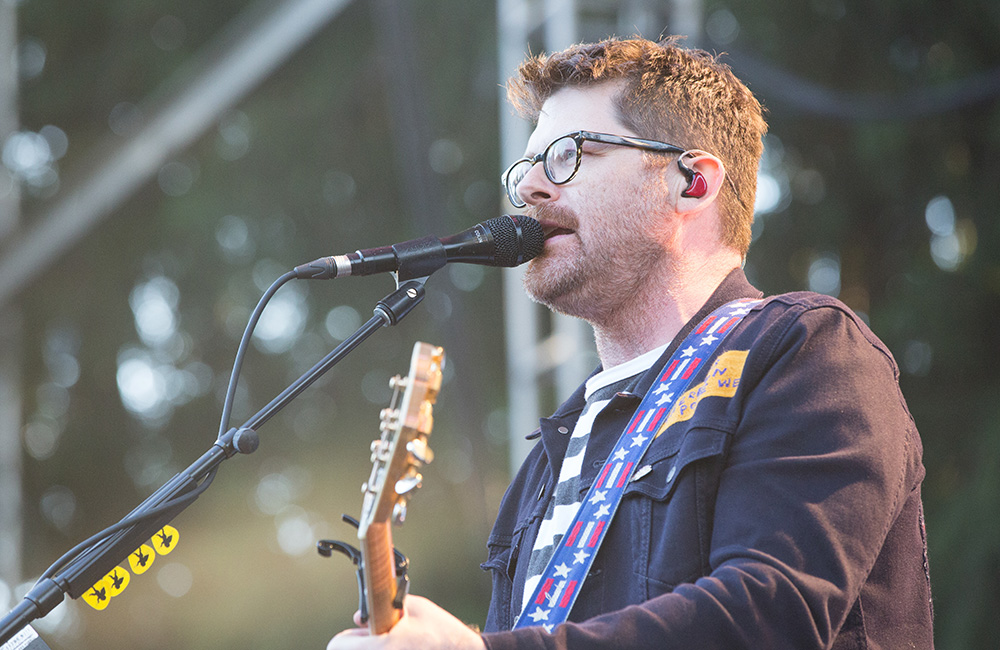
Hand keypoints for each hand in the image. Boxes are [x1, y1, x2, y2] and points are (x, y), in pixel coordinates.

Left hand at [327, 595, 485, 649]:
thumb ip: (382, 607)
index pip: (338, 645)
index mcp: (383, 646)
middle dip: (356, 647)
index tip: (358, 634)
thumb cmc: (441, 631)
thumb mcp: (414, 608)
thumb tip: (359, 618)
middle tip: (374, 639)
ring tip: (393, 646)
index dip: (347, 638)